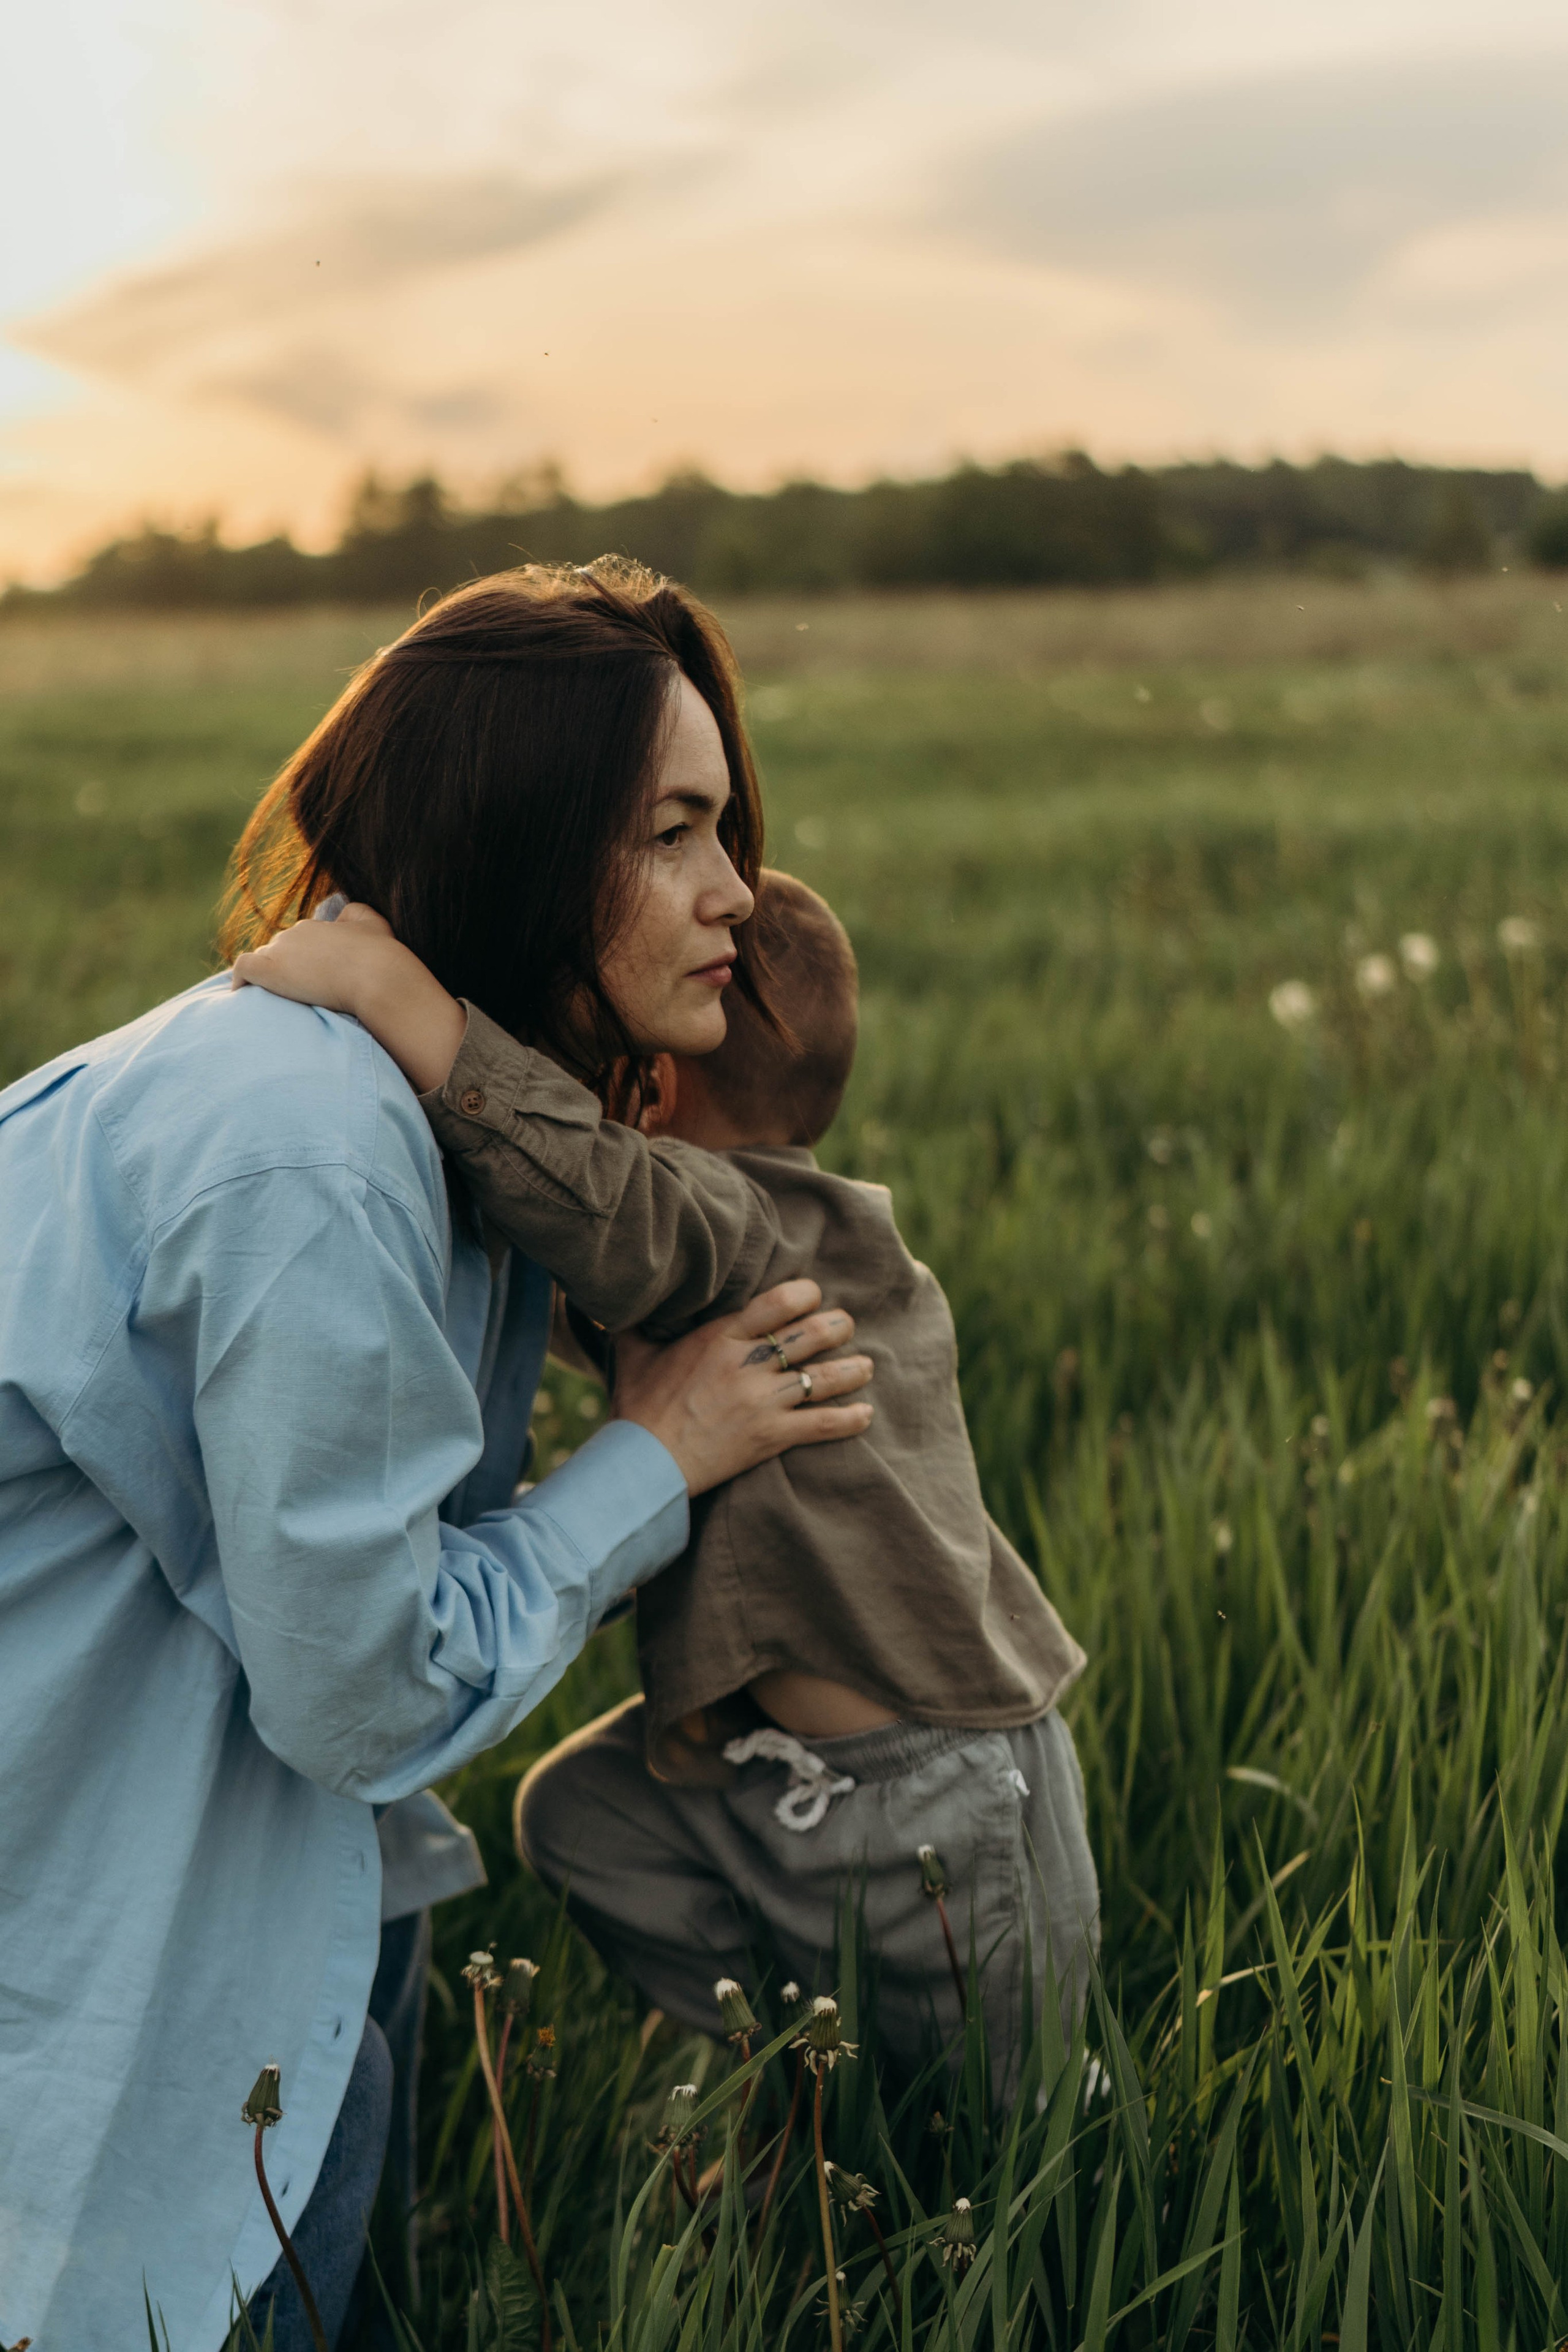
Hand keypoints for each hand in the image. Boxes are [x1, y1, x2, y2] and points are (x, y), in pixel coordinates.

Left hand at [230, 901, 396, 1011]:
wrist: (378, 976)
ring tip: (279, 1001)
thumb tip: (341, 916)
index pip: (295, 944)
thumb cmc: (381, 955)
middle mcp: (293, 934)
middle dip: (284, 971)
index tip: (308, 981)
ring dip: (267, 978)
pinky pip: (243, 969)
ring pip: (262, 960)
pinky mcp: (269, 970)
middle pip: (277, 953)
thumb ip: (355, 914)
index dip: (299, 963)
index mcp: (313, 926)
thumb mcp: (374, 924)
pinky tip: (245, 997)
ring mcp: (280, 950)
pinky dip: (241, 982)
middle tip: (298, 995)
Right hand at [610, 1279, 872, 1495]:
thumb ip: (634, 1323)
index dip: (804, 1294)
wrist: (643, 1464)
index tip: (813, 1295)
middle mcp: (747, 1364)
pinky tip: (866, 1414)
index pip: (776, 1302)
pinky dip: (849, 1420)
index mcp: (719, 1338)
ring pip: (822, 1377)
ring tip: (867, 1365)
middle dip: (837, 1326)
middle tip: (847, 1325)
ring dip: (852, 1369)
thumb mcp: (633, 1354)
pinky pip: (822, 1425)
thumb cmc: (637, 1408)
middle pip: (809, 1335)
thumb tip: (616, 1301)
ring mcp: (762, 1401)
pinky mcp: (771, 1436)